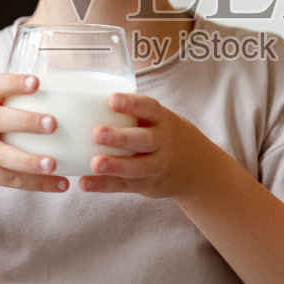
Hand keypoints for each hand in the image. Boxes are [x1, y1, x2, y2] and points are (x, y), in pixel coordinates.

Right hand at [0, 73, 68, 195]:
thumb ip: (15, 101)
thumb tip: (71, 97)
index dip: (14, 83)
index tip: (36, 82)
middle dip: (26, 122)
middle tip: (52, 124)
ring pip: (2, 156)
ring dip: (29, 161)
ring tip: (53, 164)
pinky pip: (9, 180)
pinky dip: (36, 183)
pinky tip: (60, 184)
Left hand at [79, 93, 220, 199]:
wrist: (198, 168)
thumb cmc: (164, 135)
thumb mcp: (159, 120)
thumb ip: (132, 113)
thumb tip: (87, 98)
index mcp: (163, 120)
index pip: (149, 108)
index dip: (131, 104)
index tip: (111, 99)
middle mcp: (163, 143)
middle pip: (144, 140)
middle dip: (121, 137)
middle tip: (97, 133)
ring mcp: (157, 166)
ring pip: (137, 167)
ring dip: (115, 166)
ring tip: (94, 164)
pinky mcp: (147, 185)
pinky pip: (125, 185)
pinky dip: (104, 185)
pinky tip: (85, 182)